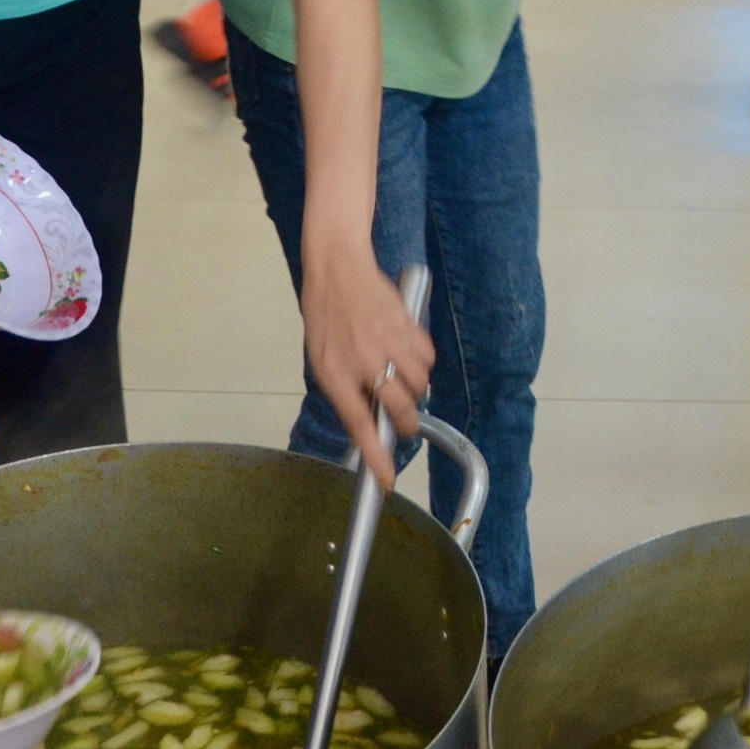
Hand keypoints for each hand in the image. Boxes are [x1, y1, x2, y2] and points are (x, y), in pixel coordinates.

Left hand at [302, 247, 436, 486]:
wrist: (337, 269)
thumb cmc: (325, 316)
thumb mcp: (322, 359)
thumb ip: (344, 389)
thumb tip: (370, 417)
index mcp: (334, 373)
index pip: (358, 423)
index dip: (375, 455)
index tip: (387, 480)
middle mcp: (362, 361)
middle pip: (399, 408)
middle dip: (407, 425)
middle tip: (405, 426)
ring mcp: (387, 342)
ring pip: (419, 385)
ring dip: (415, 390)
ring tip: (402, 379)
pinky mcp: (406, 324)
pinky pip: (427, 358)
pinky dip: (423, 364)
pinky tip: (408, 354)